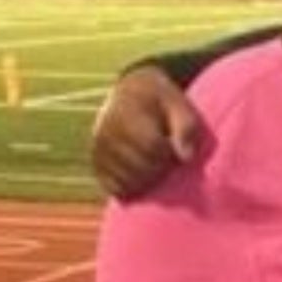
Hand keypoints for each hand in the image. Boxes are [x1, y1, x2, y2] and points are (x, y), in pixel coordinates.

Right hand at [91, 66, 203, 198]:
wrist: (131, 93)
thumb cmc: (162, 102)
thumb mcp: (180, 106)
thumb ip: (186, 129)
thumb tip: (185, 158)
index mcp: (128, 116)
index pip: (153, 149)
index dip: (170, 153)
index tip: (172, 143)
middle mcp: (107, 134)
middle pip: (142, 168)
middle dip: (161, 167)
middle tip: (164, 154)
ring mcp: (98, 150)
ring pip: (129, 182)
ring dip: (148, 180)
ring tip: (152, 161)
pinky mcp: (95, 163)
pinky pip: (113, 188)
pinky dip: (130, 188)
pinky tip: (140, 177)